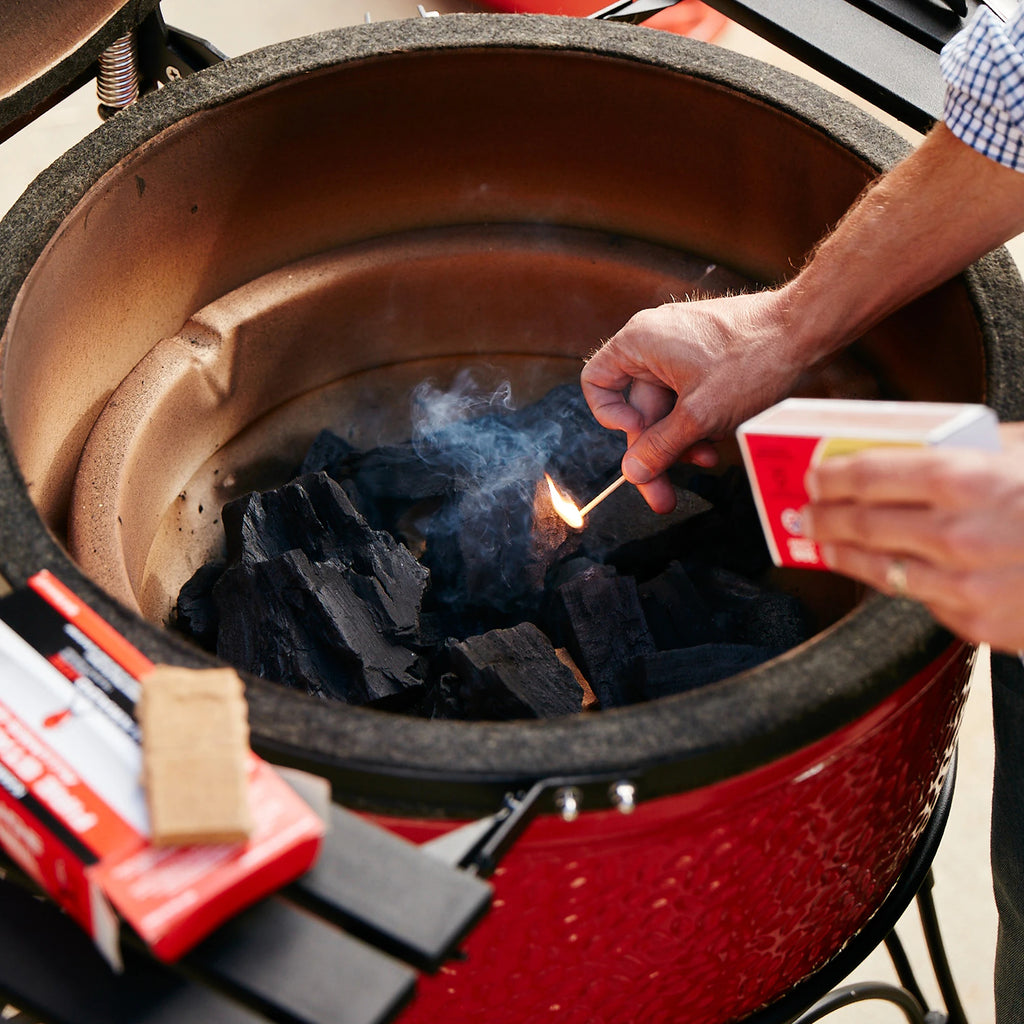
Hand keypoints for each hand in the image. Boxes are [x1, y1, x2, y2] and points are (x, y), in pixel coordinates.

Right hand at [581, 290, 809, 512]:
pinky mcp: (707, 357)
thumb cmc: (754, 359)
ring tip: (709, 460)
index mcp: (639, 342)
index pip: (596, 382)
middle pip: (637, 407)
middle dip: (655, 450)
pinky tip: (720, 440)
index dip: (610, 417)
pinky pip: (688, 397)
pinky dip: (699, 422)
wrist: (809, 328)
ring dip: (682, 440)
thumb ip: (661, 447)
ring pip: (667, 407)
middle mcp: (655, 341)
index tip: (639, 435)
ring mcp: (682, 348)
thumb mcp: (700, 415)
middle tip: (664, 496)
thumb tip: (633, 472)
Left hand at [803, 424, 1023, 652]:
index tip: (811, 475)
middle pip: (863, 523)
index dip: (830, 475)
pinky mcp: (977, 623)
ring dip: (841, 552)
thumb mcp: (1015, 451)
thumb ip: (955, 453)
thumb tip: (888, 452)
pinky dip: (891, 578)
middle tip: (803, 510)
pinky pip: (917, 596)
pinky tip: (875, 566)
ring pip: (877, 567)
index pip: (870, 474)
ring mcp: (965, 584)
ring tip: (821, 541)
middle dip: (824, 515)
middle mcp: (958, 534)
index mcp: (966, 479)